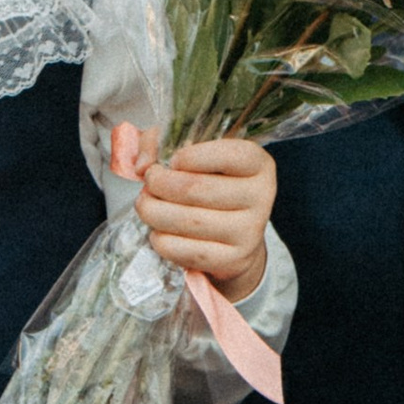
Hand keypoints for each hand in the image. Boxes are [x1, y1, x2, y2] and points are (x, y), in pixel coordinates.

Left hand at [135, 136, 276, 300]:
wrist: (235, 234)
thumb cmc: (212, 184)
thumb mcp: (192, 152)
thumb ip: (160, 144)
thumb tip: (142, 165)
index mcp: (257, 163)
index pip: (229, 155)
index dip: (192, 156)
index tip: (173, 161)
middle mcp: (262, 195)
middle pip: (197, 188)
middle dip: (159, 184)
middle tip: (148, 183)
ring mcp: (250, 230)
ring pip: (188, 221)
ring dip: (154, 212)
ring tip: (146, 206)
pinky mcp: (235, 259)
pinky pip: (188, 251)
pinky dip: (162, 241)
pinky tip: (158, 232)